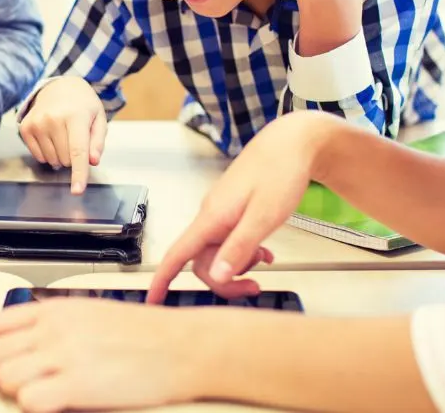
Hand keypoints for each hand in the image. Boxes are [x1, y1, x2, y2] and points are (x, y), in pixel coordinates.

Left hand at [0, 298, 208, 412]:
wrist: (184, 346)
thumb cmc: (146, 334)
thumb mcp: (90, 313)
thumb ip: (53, 323)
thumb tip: (23, 341)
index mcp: (54, 310)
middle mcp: (53, 329)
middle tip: (12, 385)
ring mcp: (64, 356)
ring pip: (2, 377)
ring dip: (12, 392)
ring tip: (37, 395)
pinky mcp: (77, 385)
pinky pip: (28, 400)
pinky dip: (32, 407)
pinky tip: (53, 404)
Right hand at [18, 77, 106, 193]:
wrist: (58, 87)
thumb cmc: (82, 105)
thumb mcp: (98, 118)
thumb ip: (98, 141)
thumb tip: (92, 161)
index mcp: (76, 116)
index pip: (78, 151)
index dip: (78, 173)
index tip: (77, 190)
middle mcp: (53, 119)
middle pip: (66, 159)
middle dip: (73, 156)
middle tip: (75, 137)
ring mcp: (37, 123)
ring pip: (52, 160)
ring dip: (60, 155)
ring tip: (63, 136)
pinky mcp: (25, 127)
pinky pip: (39, 157)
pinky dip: (48, 153)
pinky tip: (51, 137)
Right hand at [148, 112, 336, 302]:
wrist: (292, 142)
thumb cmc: (280, 172)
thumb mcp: (264, 216)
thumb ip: (240, 247)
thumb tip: (218, 276)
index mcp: (213, 216)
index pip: (178, 253)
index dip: (162, 279)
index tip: (152, 301)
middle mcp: (211, 215)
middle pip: (202, 261)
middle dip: (225, 279)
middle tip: (255, 286)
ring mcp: (221, 213)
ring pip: (218, 252)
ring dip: (239, 264)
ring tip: (266, 259)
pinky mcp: (233, 211)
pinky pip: (229, 240)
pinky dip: (245, 252)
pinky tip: (264, 251)